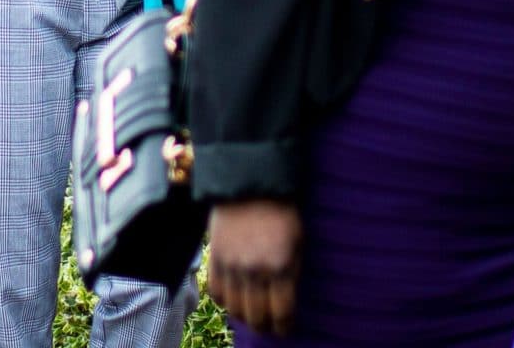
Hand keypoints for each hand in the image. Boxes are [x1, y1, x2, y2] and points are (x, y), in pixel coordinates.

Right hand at [206, 199, 301, 335]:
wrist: (249, 185)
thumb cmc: (281, 213)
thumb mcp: (298, 243)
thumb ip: (292, 273)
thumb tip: (285, 301)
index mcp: (281, 268)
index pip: (282, 314)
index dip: (284, 327)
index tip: (285, 329)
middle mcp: (255, 272)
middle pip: (257, 317)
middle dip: (265, 327)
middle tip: (268, 326)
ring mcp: (232, 267)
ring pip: (235, 310)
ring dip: (244, 317)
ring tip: (250, 314)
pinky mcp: (215, 259)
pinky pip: (216, 294)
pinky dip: (224, 302)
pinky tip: (233, 299)